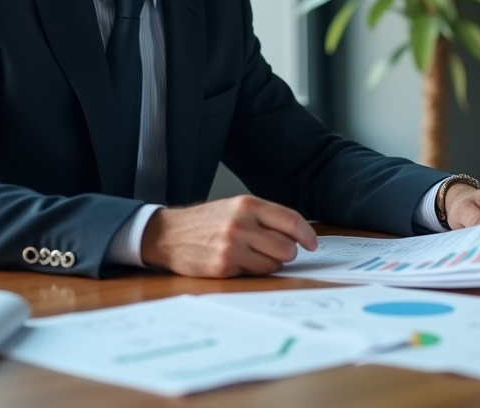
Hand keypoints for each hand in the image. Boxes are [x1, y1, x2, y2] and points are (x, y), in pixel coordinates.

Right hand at [140, 195, 317, 277]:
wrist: (168, 234)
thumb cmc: (206, 222)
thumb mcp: (234, 208)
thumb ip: (264, 218)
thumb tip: (297, 236)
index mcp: (247, 205)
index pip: (291, 220)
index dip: (306, 235)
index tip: (312, 244)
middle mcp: (241, 223)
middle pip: (286, 247)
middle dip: (285, 253)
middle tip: (273, 251)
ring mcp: (232, 246)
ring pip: (273, 264)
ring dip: (268, 264)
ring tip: (249, 256)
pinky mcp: (223, 266)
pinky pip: (254, 275)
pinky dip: (249, 272)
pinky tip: (234, 262)